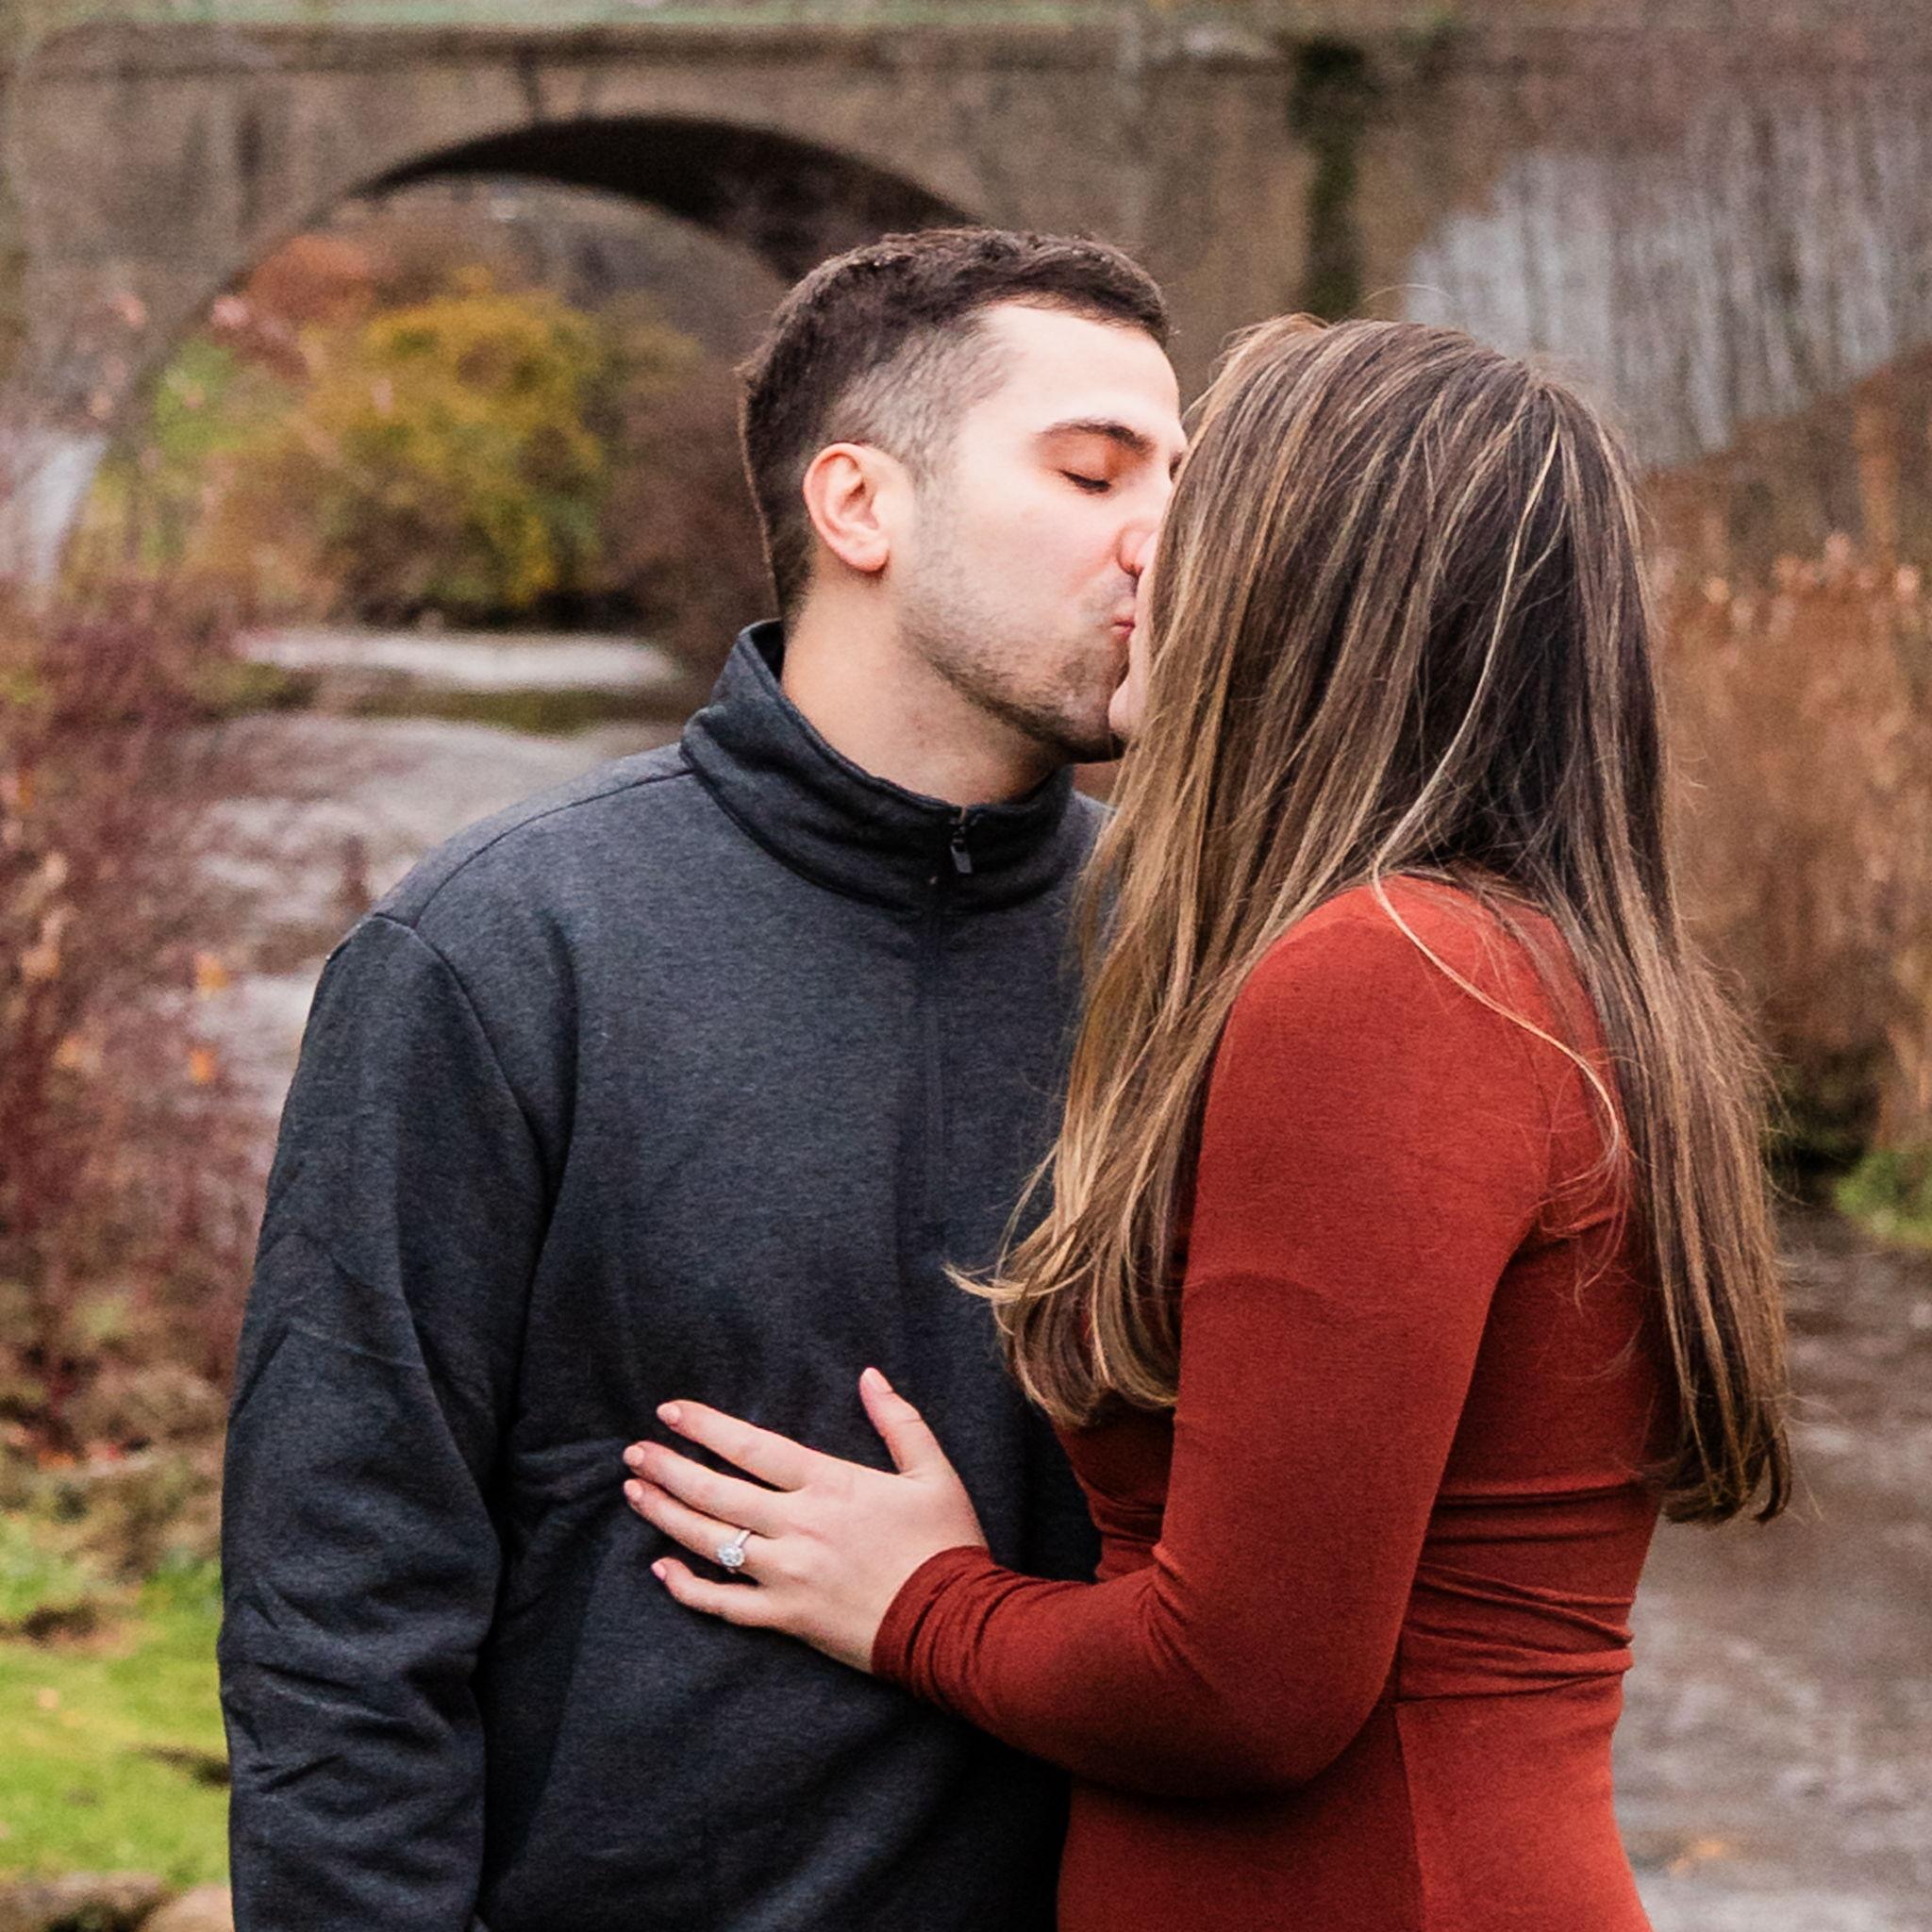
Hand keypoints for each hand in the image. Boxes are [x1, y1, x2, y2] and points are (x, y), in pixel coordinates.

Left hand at [621, 1368, 987, 1672]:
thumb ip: (899, 1421)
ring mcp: (787, 1575)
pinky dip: (688, 1588)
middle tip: (635, 1453)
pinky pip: (724, 1604)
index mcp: (829, 1483)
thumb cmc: (945, 1544)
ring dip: (666, 1514)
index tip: (669, 1411)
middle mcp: (798, 1525)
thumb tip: (870, 1376)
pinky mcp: (786, 1618)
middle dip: (669, 1468)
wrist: (953, 1623)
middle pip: (716, 1491)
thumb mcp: (933, 1472)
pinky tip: (661, 1569)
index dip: (706, 1427)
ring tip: (635, 1492)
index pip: (752, 1446)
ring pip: (710, 1541)